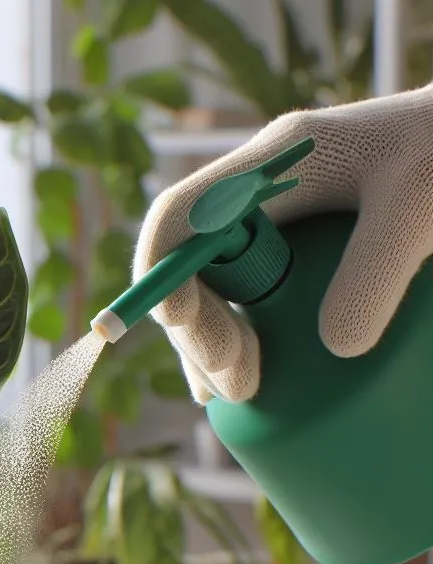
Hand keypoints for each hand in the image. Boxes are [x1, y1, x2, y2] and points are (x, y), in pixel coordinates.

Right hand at [135, 85, 432, 402]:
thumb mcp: (421, 208)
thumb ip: (375, 272)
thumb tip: (337, 349)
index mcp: (269, 165)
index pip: (178, 218)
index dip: (162, 271)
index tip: (182, 323)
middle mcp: (259, 193)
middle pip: (188, 267)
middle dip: (195, 330)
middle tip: (234, 386)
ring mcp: (278, 221)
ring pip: (215, 288)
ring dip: (213, 345)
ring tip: (240, 394)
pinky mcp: (302, 248)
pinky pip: (253, 296)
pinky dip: (245, 340)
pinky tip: (255, 381)